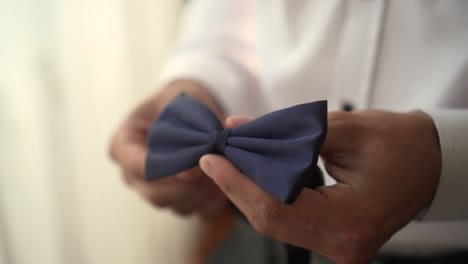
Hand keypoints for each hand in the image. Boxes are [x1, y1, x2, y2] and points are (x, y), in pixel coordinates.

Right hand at [109, 81, 227, 218]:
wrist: (188, 111)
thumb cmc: (177, 101)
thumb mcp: (179, 98)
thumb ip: (190, 118)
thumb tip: (210, 144)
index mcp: (123, 145)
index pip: (139, 166)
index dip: (169, 170)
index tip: (195, 167)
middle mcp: (132, 174)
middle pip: (157, 193)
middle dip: (191, 184)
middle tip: (219, 167)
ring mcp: (153, 191)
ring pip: (176, 205)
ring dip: (204, 192)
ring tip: (225, 170)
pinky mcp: (176, 200)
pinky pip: (194, 210)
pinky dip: (211, 199)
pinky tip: (223, 180)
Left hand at [199, 110, 441, 262]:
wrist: (431, 163)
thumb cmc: (400, 143)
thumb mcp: (345, 128)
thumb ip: (286, 129)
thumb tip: (239, 126)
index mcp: (350, 221)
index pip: (275, 207)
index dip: (238, 182)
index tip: (212, 157)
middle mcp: (342, 245)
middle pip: (270, 219)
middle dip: (237, 186)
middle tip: (216, 157)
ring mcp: (339, 247)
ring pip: (276, 222)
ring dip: (250, 191)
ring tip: (231, 161)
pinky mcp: (335, 238)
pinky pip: (290, 221)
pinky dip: (268, 196)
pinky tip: (255, 175)